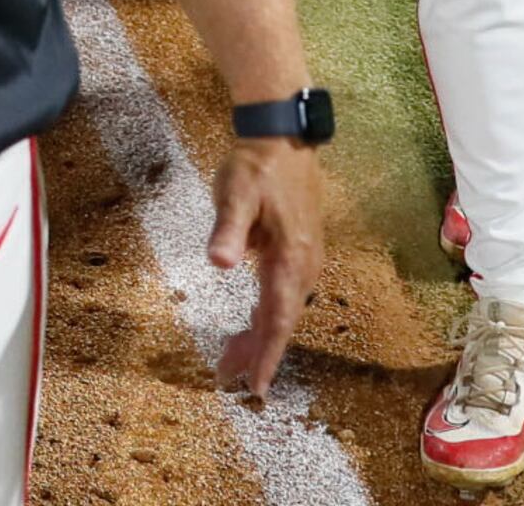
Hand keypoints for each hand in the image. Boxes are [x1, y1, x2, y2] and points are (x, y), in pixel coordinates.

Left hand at [210, 137, 324, 395]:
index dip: (267, 354)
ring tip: (231, 359)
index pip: (278, 319)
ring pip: (282, 311)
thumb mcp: (235, 193)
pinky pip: (282, 296)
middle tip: (228, 376)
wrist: (282, 138)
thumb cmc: (257, 166)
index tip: (257, 386)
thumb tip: (219, 262)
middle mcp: (304, 267)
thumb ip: (228, 229)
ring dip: (259, 336)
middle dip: (257, 352)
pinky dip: (264, 316)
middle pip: (281, 322)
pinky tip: (248, 326)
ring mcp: (304, 261)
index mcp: (291, 259)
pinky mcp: (297, 254)